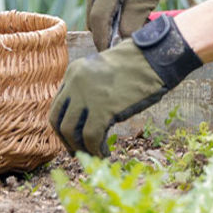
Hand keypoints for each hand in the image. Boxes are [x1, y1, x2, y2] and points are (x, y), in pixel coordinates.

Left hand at [49, 14, 201, 155]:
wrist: (154, 57)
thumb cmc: (136, 64)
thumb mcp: (103, 70)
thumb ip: (90, 87)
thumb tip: (86, 117)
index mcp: (73, 72)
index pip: (58, 105)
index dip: (63, 126)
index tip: (73, 139)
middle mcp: (75, 82)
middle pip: (58, 120)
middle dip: (66, 141)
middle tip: (77, 152)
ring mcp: (87, 95)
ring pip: (70, 131)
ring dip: (80, 148)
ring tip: (94, 154)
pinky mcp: (103, 108)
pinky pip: (91, 137)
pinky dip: (95, 150)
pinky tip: (105, 153)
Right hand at [85, 0, 176, 50]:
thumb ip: (136, 17)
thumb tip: (124, 40)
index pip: (98, 19)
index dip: (103, 40)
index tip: (109, 54)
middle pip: (92, 18)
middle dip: (103, 34)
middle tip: (118, 47)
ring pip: (92, 11)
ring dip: (104, 23)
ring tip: (122, 29)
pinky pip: (93, 2)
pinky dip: (104, 12)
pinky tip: (119, 14)